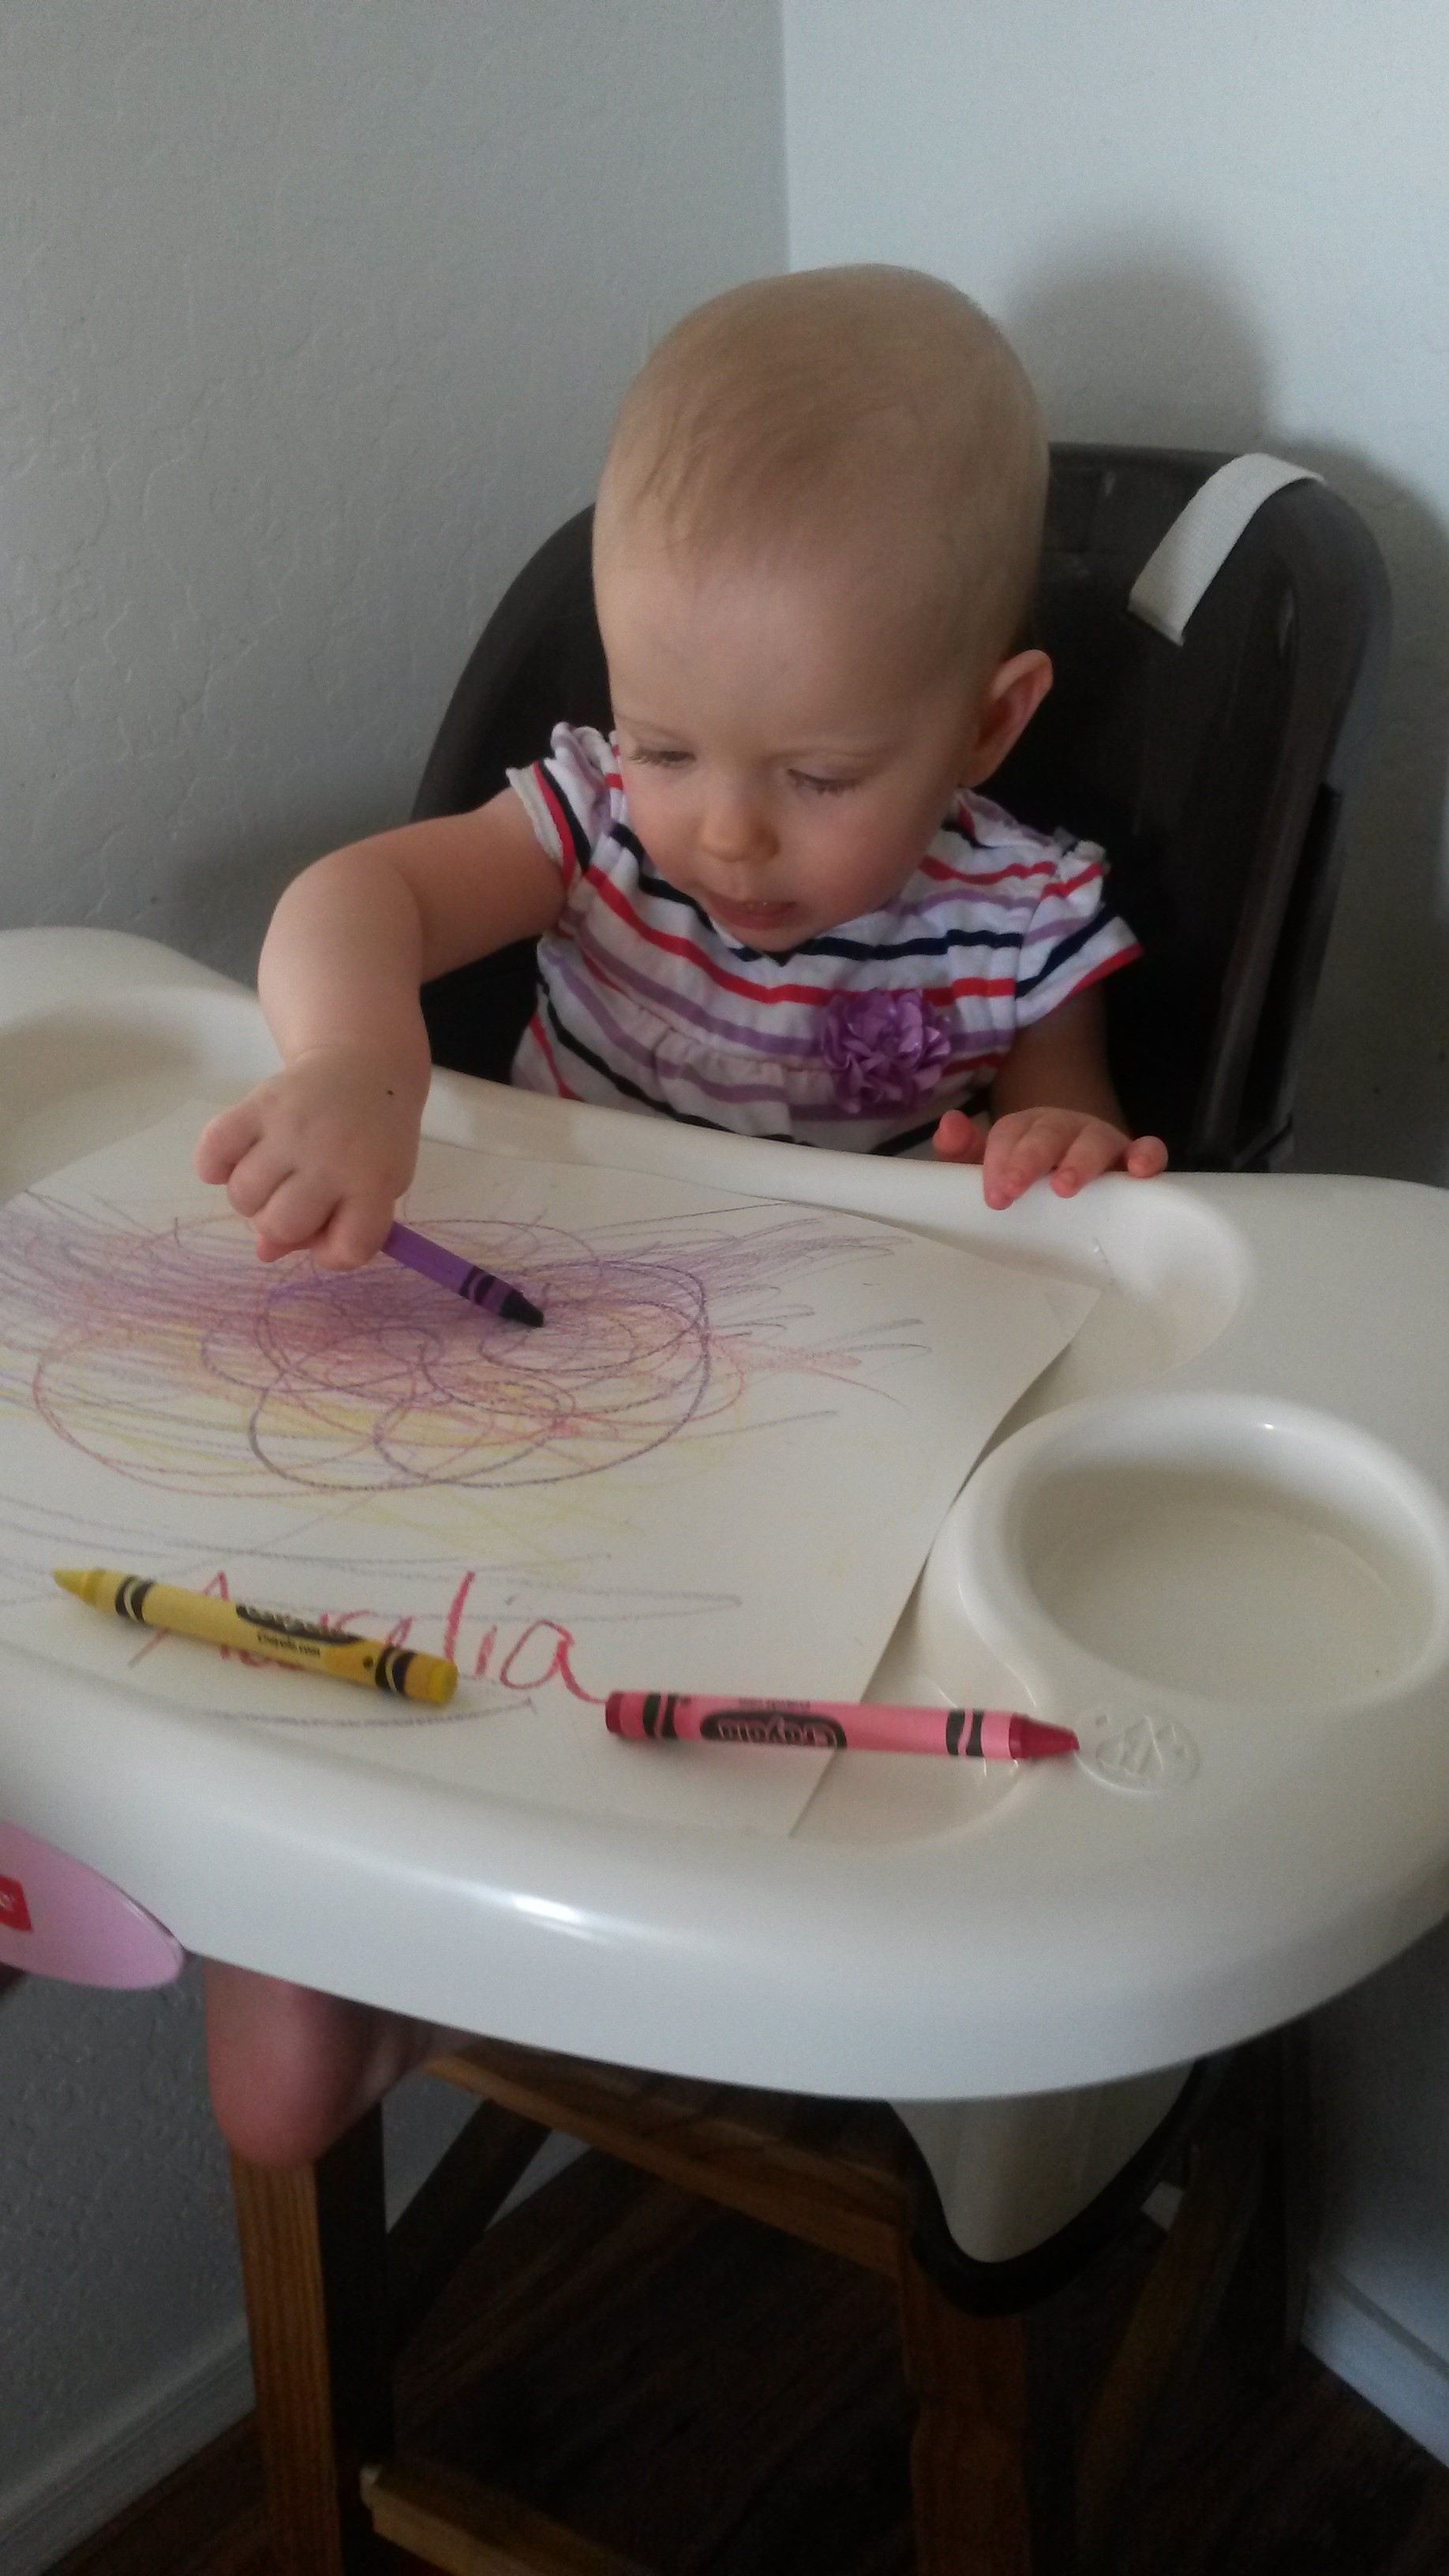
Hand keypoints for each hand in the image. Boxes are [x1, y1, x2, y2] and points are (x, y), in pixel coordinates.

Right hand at [194, 1047, 424, 1267]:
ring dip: (250, 1197)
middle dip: (282, 1223)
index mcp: (374, 1181)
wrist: (364, 1067)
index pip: (348, 1249)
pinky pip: (212, 1153)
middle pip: (281, 1225)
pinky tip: (235, 1160)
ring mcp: (291, 1129)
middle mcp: (332, 1157)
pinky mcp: (257, 1104)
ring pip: (243, 1197)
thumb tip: (264, 1251)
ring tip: (270, 1175)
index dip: (333, 1251)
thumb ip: (330, 1227)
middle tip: (295, 1196)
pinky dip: (214, 1167)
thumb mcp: (374, 1187)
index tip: (333, 1228)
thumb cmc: (372, 1140)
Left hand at [934, 1104, 1166, 1209]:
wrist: (1075, 1175)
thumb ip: (962, 1152)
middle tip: (1013, 1189)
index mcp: (1027, 1128)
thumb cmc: (1028, 1176)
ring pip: (1095, 1140)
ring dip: (1079, 1160)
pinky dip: (1146, 1156)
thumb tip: (948, 1124)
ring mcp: (1101, 1141)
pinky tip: (1137, 1172)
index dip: (999, 1159)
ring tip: (1064, 1187)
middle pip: (1048, 1133)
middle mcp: (1065, 1128)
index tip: (994, 1192)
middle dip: (1029, 1158)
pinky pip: (1148, 1150)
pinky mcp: (1133, 1159)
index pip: (1010, 1133)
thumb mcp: (991, 1167)